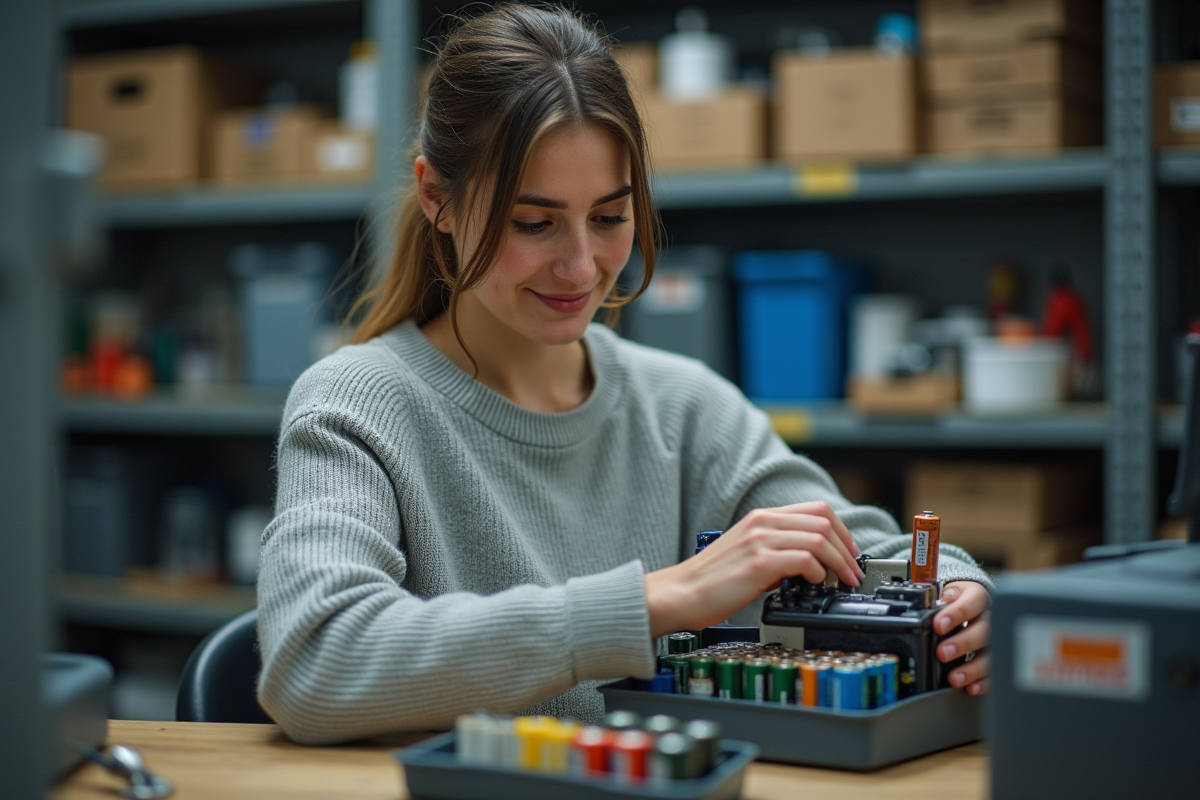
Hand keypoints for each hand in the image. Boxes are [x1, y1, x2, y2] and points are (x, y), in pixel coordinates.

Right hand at [643, 502, 865, 637]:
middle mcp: (762, 523)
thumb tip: (811, 564)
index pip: (816, 510)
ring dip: (839, 563)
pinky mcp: (759, 562)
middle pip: (823, 522)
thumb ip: (778, 551)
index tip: (849, 552)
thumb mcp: (749, 553)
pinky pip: (805, 559)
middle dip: (847, 549)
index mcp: (761, 517)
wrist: (682, 593)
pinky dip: (819, 572)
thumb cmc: (712, 580)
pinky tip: (815, 583)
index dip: (842, 531)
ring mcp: (760, 540)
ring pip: (819, 539)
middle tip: (852, 571)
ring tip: (842, 581)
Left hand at [935, 581, 990, 694]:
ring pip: (991, 654)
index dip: (956, 614)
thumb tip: (940, 600)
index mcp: (978, 597)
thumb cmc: (959, 599)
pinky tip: (971, 686)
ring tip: (954, 677)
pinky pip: (996, 672)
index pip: (972, 603)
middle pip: (984, 631)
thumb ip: (945, 595)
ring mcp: (997, 639)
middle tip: (943, 652)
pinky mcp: (998, 657)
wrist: (975, 604)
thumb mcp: (952, 590)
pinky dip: (984, 682)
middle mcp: (991, 618)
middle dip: (963, 643)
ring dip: (973, 668)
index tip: (939, 625)